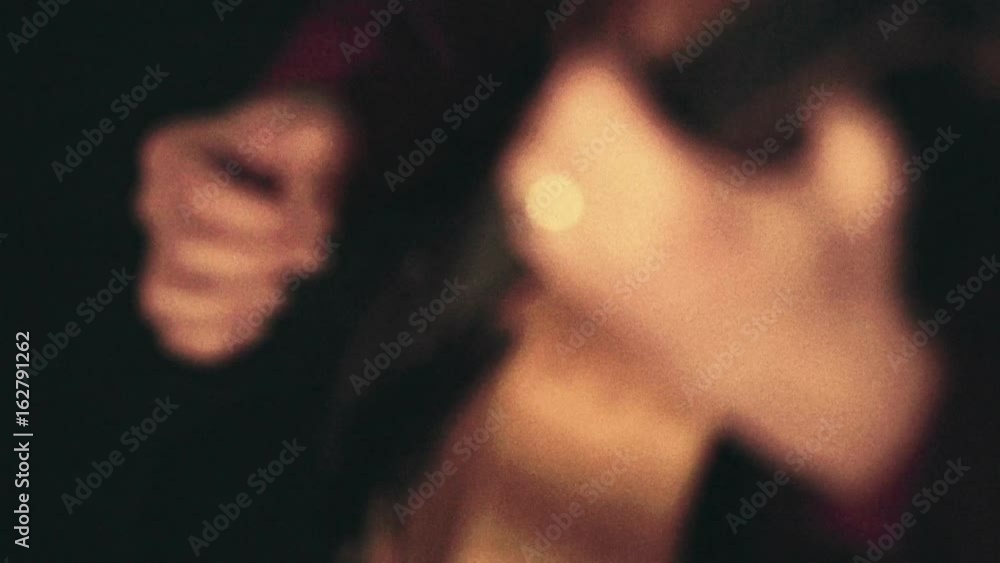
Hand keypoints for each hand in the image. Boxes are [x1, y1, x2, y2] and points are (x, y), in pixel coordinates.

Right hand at [134, 92, 350, 364]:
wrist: (304, 172)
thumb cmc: (310, 145)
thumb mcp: (323, 128)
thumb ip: (316, 158)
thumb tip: (311, 219)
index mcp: (174, 151)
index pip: (199, 195)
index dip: (267, 218)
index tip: (317, 218)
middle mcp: (154, 203)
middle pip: (189, 250)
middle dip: (264, 258)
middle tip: (309, 255)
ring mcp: (159, 253)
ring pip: (165, 298)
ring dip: (236, 304)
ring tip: (280, 289)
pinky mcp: (180, 298)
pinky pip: (181, 337)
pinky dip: (227, 336)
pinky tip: (266, 315)